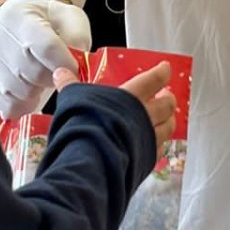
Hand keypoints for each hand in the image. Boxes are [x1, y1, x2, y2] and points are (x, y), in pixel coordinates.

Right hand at [0, 0, 92, 118]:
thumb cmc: (46, 21)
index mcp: (19, 15)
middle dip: (52, 78)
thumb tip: (74, 70)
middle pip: (33, 73)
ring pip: (20, 92)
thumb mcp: (68, 18)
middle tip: (55, 71)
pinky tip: (28, 93)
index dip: (65, 63)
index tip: (73, 68)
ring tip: (39, 79)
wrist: (14, 21)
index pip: (46, 47)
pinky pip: (7, 106)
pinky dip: (23, 105)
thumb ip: (77, 40)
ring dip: (38, 91)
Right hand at [55, 59, 176, 150]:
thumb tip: (61, 73)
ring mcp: (149, 139)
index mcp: (131, 96)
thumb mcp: (74, 99)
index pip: (154, 79)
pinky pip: (158, 149)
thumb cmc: (86, 126)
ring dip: (168, 121)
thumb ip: (70, 85)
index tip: (165, 68)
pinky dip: (158, 144)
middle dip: (168, 99)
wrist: (92, 161)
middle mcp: (145, 116)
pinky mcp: (147, 159)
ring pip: (168, 128)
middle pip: (167, 105)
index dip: (162, 73)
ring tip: (166, 119)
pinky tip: (152, 145)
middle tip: (166, 96)